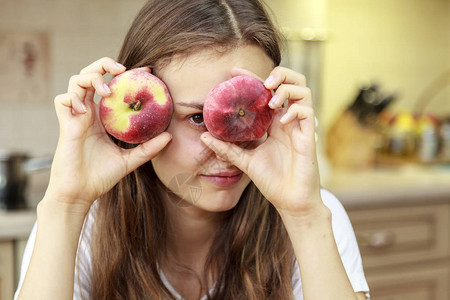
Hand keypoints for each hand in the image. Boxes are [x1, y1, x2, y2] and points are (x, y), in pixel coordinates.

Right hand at [45, 57, 171, 211]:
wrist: (81, 193)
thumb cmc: (101, 176)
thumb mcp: (130, 160)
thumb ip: (148, 148)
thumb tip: (169, 136)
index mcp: (102, 117)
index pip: (111, 85)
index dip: (124, 74)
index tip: (145, 70)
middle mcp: (89, 112)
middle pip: (91, 75)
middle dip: (104, 64)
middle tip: (122, 69)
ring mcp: (76, 117)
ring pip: (76, 82)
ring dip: (91, 78)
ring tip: (106, 89)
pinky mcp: (66, 125)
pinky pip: (62, 101)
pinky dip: (72, 98)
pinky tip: (85, 109)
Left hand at [200, 66, 321, 216]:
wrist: (289, 201)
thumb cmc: (271, 180)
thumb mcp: (245, 161)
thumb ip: (227, 148)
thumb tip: (203, 136)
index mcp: (274, 123)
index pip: (266, 92)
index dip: (252, 77)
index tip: (233, 72)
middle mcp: (288, 120)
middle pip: (291, 82)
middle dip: (279, 74)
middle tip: (263, 81)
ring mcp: (299, 126)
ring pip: (303, 90)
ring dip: (287, 89)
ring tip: (272, 100)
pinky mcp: (308, 136)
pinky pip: (307, 112)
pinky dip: (295, 109)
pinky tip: (282, 119)